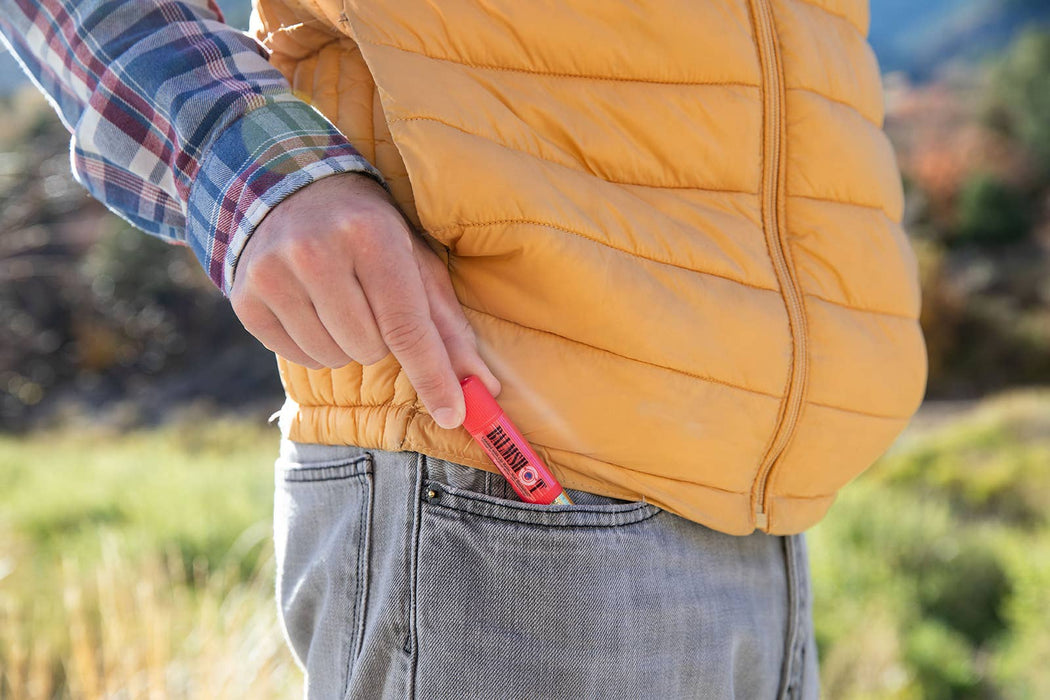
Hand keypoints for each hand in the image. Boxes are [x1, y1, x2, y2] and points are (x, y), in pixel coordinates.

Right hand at [229, 171, 500, 428]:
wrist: (287, 190)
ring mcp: (272, 274)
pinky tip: (311, 306)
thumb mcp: (415, 260)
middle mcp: (315, 251)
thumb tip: (483, 386)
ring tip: (341, 300)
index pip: (406, 325)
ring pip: (332, 358)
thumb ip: (448, 325)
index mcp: (370, 235)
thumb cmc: (368, 232)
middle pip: (369, 349)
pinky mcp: (245, 298)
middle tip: (371, 300)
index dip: (433, 375)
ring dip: (347, 344)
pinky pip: (297, 357)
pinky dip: (314, 345)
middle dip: (381, 339)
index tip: (454, 414)